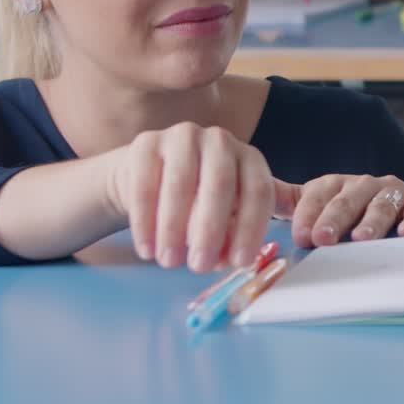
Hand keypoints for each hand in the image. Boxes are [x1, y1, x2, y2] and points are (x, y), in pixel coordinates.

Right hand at [102, 123, 274, 272]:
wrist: (151, 174)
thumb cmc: (201, 198)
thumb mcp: (230, 212)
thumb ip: (238, 233)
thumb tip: (232, 259)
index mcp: (250, 158)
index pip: (258, 191)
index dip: (252, 228)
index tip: (240, 262)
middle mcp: (220, 141)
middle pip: (220, 185)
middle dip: (211, 230)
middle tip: (199, 266)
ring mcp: (182, 137)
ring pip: (180, 184)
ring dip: (174, 228)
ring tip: (169, 262)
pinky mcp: (146, 143)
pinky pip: (145, 185)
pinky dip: (145, 222)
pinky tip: (147, 249)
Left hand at [272, 174, 403, 247]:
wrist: (397, 204)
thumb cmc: (347, 212)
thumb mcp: (313, 204)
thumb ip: (283, 200)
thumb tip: (238, 197)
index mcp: (334, 185)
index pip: (318, 195)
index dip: (308, 213)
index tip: (299, 235)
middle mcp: (363, 185)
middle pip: (348, 199)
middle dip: (335, 219)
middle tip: (323, 238)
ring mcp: (392, 192)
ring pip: (381, 204)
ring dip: (372, 221)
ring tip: (362, 239)